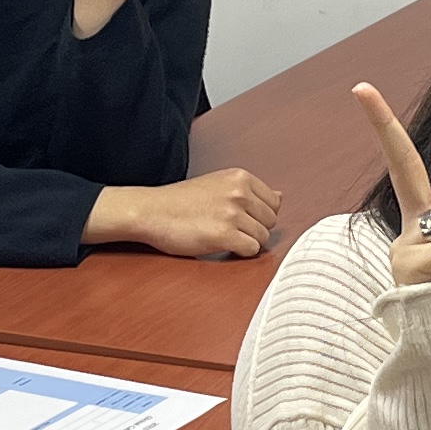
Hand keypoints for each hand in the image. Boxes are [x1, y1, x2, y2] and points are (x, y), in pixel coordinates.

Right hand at [91, 167, 279, 258]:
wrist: (150, 211)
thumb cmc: (180, 201)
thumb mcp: (218, 184)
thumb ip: (249, 190)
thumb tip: (280, 196)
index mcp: (239, 177)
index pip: (274, 202)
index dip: (259, 215)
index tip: (242, 218)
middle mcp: (239, 192)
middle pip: (271, 221)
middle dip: (254, 228)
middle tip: (230, 229)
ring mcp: (232, 213)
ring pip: (262, 237)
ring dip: (245, 241)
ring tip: (222, 236)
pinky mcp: (224, 235)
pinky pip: (251, 249)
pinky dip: (239, 252)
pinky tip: (221, 245)